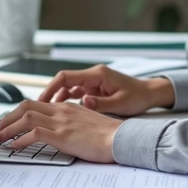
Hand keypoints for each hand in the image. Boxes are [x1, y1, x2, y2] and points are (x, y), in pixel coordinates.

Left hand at [0, 100, 120, 162]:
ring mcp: (61, 121)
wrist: (121, 138)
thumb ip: (73, 122)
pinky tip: (13, 147)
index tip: (9, 122)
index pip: (35, 103)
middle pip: (25, 106)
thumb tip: (62, 131)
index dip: (18, 112)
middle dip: (6, 118)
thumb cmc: (109, 135)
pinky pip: (33, 133)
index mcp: (67, 107)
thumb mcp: (88, 123)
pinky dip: (19, 140)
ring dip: (7, 128)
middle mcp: (61, 110)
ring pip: (25, 117)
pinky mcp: (62, 134)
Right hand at [37, 64, 173, 115]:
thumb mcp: (120, 103)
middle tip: (38, 109)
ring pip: (68, 87)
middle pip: (64, 81)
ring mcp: (93, 81)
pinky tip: (61, 112)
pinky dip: (68, 100)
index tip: (41, 101)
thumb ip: (100, 103)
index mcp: (97, 74)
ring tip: (46, 113)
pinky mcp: (95, 88)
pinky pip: (76, 92)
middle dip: (50, 93)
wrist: (149, 93)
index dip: (51, 88)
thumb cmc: (137, 97)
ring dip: (58, 98)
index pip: (66, 77)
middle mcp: (93, 75)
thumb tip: (82, 102)